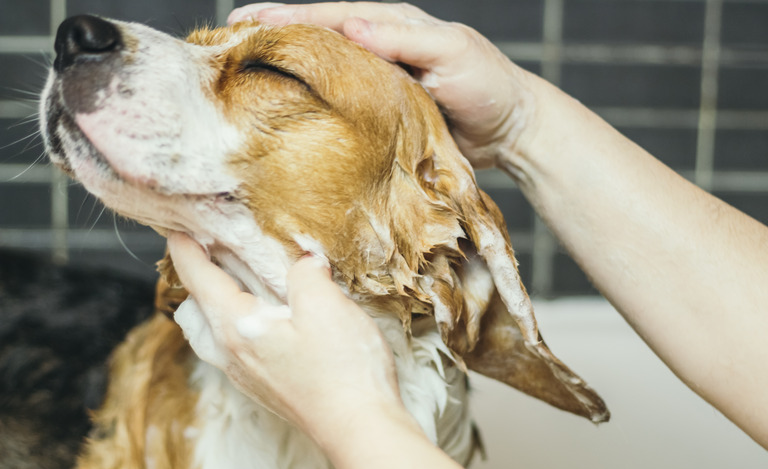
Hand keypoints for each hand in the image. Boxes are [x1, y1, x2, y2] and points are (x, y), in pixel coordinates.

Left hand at [167, 232, 405, 444]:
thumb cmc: (341, 371)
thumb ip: (305, 274)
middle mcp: (231, 354)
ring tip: (241, 283)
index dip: (185, 249)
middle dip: (197, 277)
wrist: (360, 430)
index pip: (197, 279)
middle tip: (216, 250)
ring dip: (215, 304)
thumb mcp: (326, 305)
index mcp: (235, 327)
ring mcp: (247, 375)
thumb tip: (303, 263)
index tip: (178, 227)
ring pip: (210, 333)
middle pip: (193, 310)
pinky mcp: (266, 387)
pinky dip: (236, 324)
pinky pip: (233, 349)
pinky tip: (271, 318)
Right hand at [228, 2, 534, 168]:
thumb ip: (404, 40)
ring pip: (326, 69)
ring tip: (246, 66)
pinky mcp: (382, 114)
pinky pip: (341, 103)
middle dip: (277, 33)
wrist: (512, 130)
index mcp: (393, 26)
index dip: (290, 16)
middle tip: (230, 35)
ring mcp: (379, 82)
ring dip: (288, 65)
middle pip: (320, 36)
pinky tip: (289, 106)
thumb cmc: (488, 85)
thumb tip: (351, 25)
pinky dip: (313, 100)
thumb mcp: (452, 53)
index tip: (248, 19)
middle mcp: (380, 49)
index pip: (333, 15)